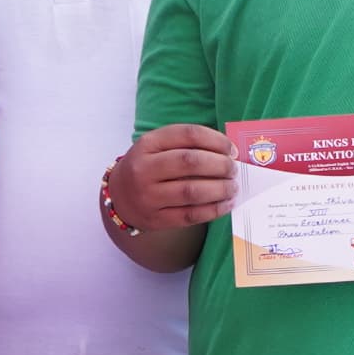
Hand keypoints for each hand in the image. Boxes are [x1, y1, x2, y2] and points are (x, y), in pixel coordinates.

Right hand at [109, 123, 235, 232]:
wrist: (120, 198)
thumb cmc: (148, 167)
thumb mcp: (157, 147)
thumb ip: (187, 144)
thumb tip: (228, 152)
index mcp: (148, 143)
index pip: (188, 134)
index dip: (216, 140)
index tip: (231, 149)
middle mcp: (145, 168)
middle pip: (191, 162)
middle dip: (220, 165)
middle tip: (234, 169)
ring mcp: (149, 196)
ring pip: (192, 191)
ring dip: (221, 189)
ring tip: (233, 187)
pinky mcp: (156, 219)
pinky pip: (191, 215)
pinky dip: (214, 209)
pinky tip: (226, 204)